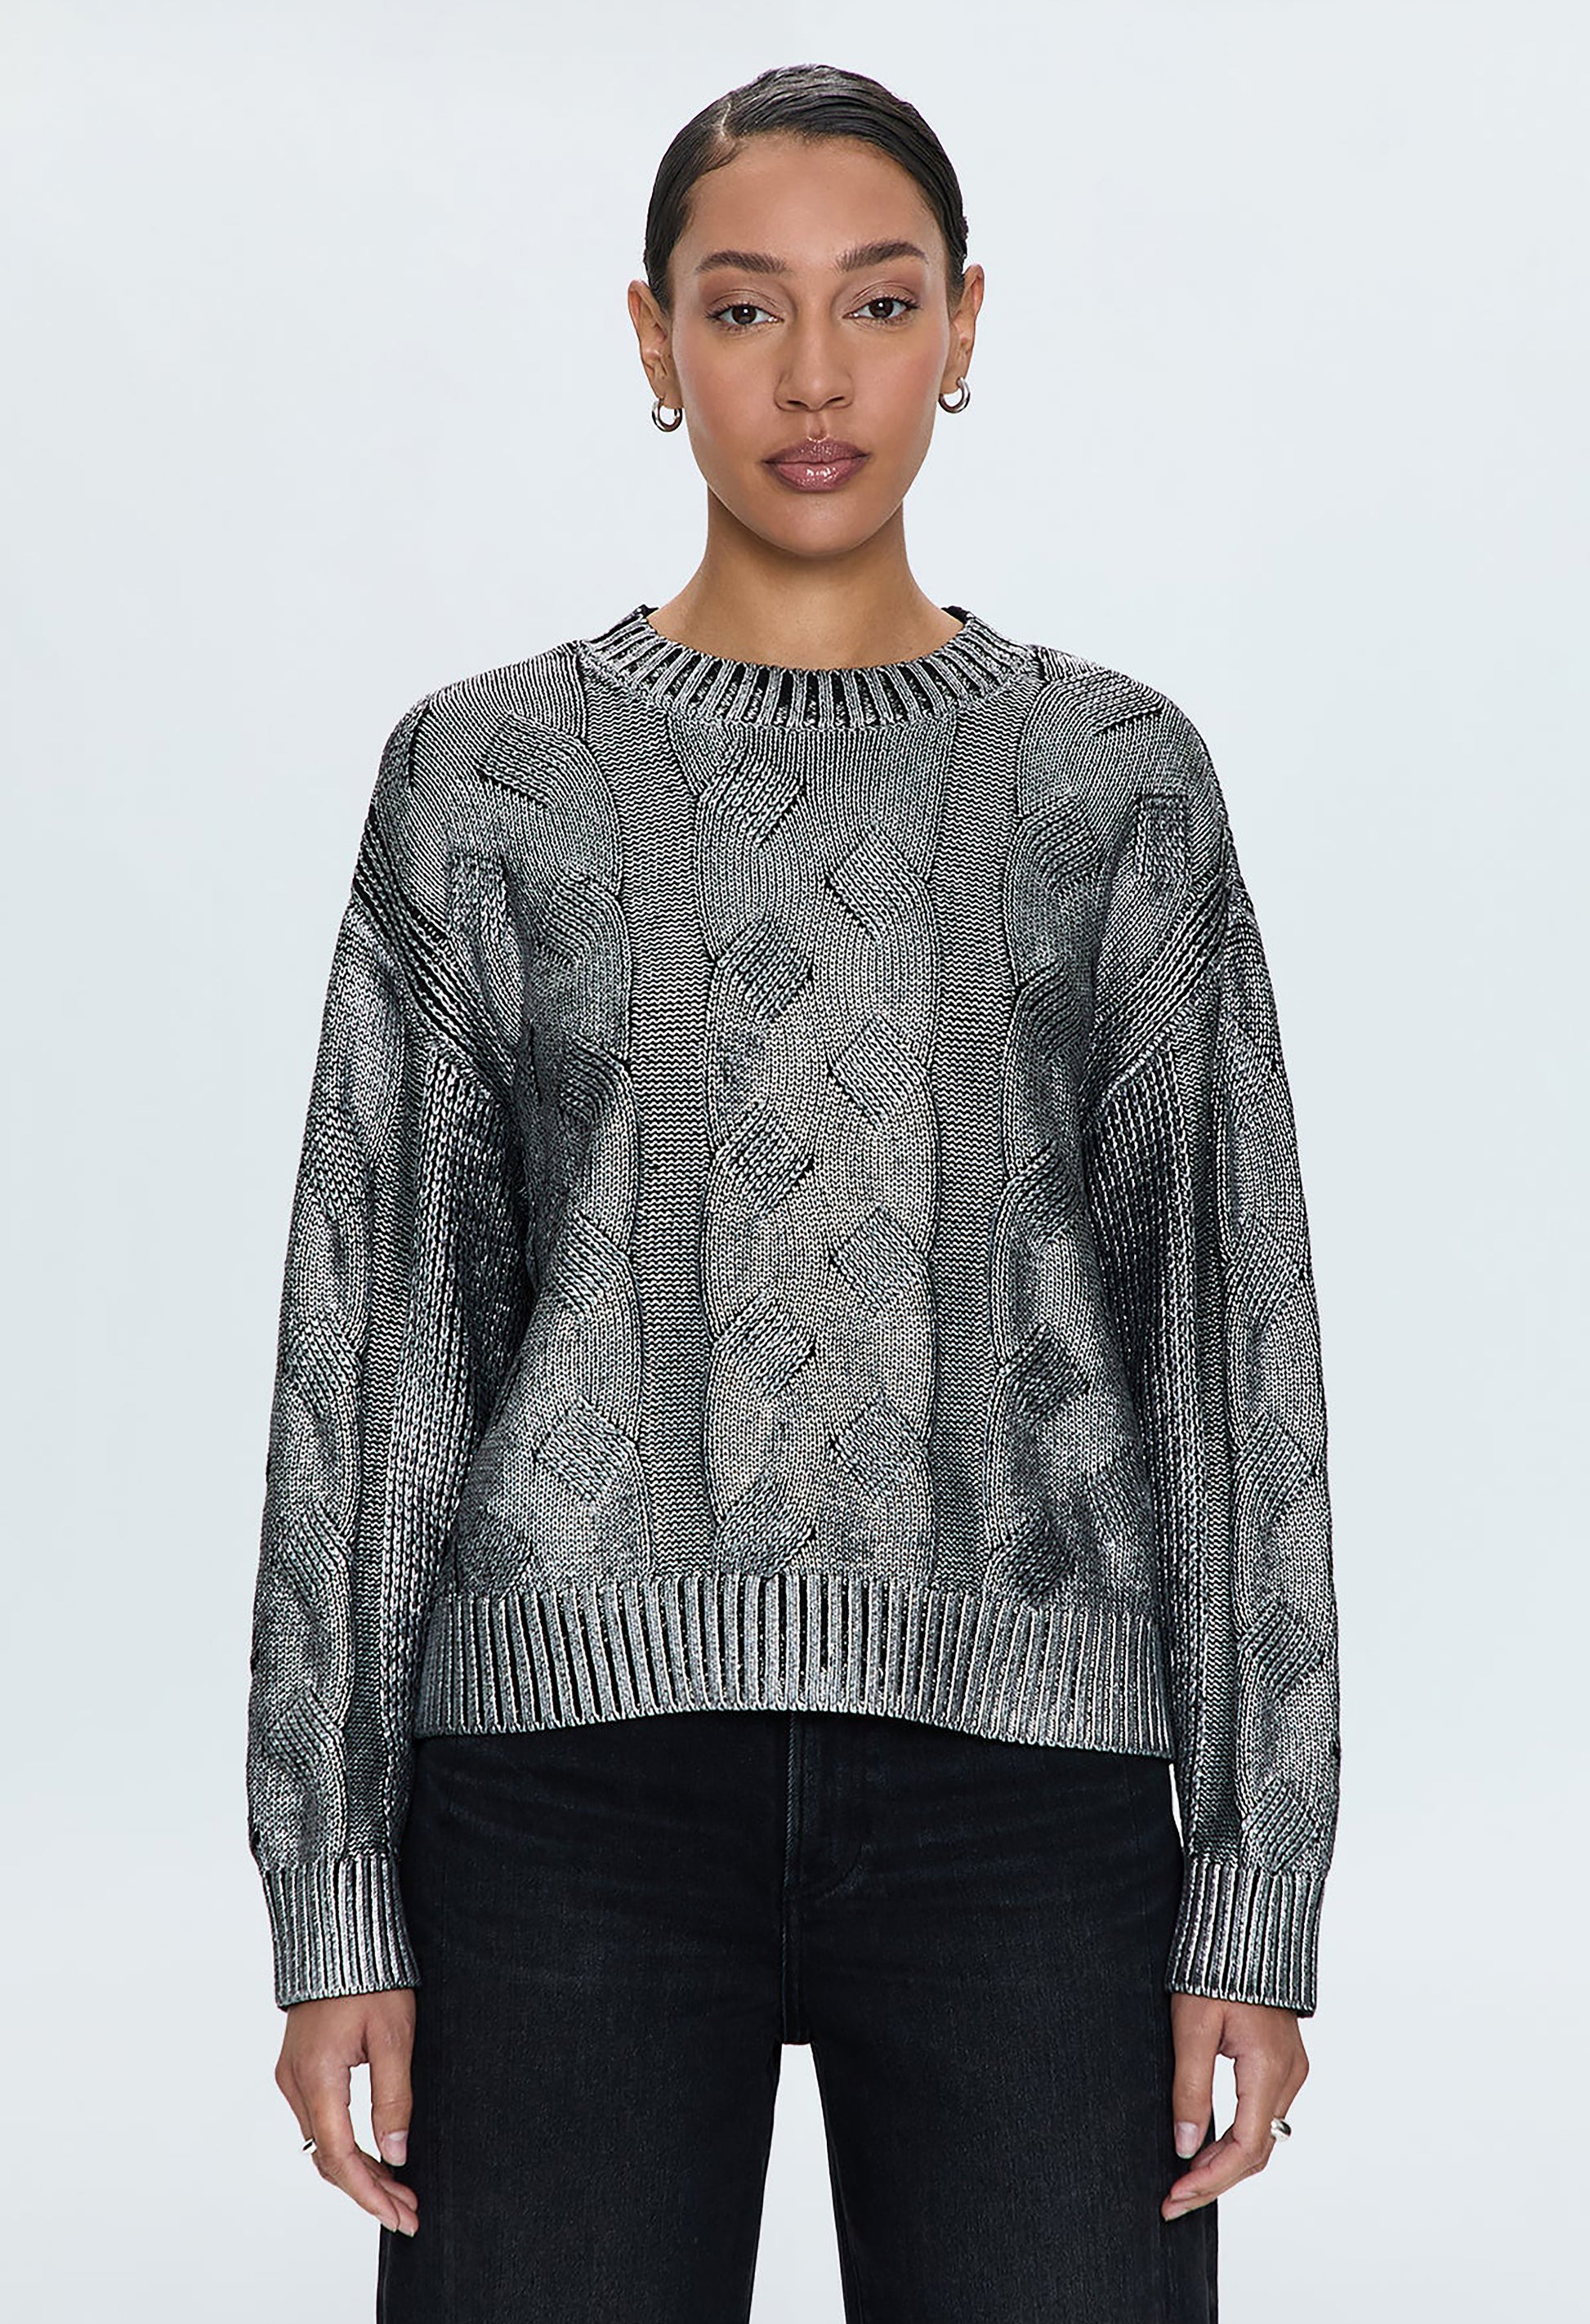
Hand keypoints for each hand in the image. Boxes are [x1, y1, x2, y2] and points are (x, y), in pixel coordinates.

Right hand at [275, 1988, 419, 2236]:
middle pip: (330, 2158)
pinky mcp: (299, 2068)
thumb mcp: (394, 2037)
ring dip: (358, 2171)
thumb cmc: (370, 1979)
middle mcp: (295, 2084)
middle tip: (408, 2212)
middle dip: (369, 2190)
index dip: (370, 2195)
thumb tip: (396, 2155)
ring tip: (398, 2191)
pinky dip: (346, 2145)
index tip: (399, 2217)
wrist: (339, 1934)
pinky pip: (320, 2122)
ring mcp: (292, 2076)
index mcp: (317, 2079)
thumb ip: (393, 2099)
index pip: (341, 2158)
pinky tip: (374, 2155)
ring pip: (323, 2143)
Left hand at [1162, 1990, 1308, 2220]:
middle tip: (1174, 2201)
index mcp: (1267, 2069)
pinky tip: (1209, 2146)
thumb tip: (1186, 2146)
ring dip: (1226, 2164)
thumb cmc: (1215, 1968)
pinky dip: (1237, 2140)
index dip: (1211, 2179)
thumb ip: (1190, 2088)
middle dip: (1215, 2181)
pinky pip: (1264, 2116)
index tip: (1176, 2194)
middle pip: (1256, 2152)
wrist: (1245, 1926)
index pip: (1245, 2148)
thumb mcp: (1192, 2027)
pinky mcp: (1282, 2062)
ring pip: (1262, 2137)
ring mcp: (1290, 2070)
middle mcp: (1288, 2076)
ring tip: (1185, 2180)